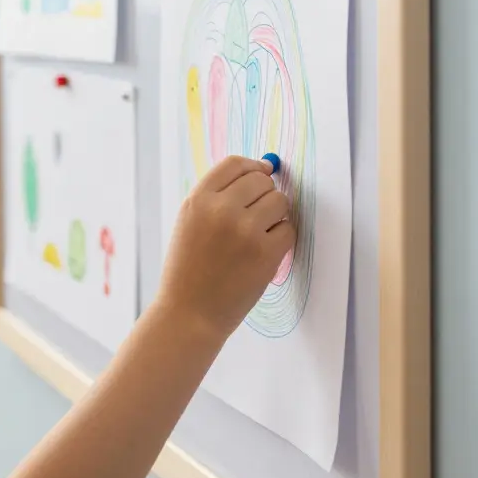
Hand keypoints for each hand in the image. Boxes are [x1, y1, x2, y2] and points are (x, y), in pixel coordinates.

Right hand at [157, 155, 295, 342]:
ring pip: (280, 201)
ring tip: (257, 236)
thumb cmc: (189, 269)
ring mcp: (245, 231)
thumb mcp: (188, 222)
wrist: (188, 314)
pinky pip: (289, 229)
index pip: (235, 163)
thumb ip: (217, 195)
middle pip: (262, 180)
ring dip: (275, 216)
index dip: (253, 167)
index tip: (262, 173)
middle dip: (265, 194)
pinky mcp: (265, 253)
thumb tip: (262, 169)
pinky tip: (262, 254)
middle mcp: (221, 209)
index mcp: (198, 199)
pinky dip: (281, 240)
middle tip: (256, 216)